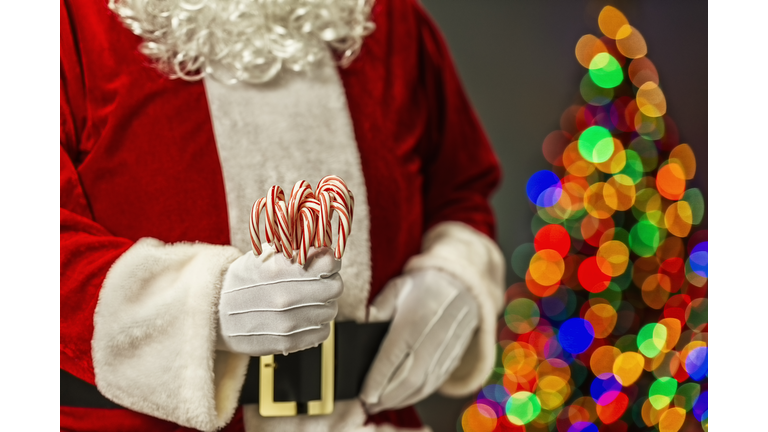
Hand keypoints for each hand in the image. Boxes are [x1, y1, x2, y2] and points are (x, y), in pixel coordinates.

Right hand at [217, 246, 341, 356]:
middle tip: (319, 282)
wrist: (213, 314)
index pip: (329, 262)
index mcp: (280, 270)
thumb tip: (324, 247)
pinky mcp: (288, 342)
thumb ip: (294, 250)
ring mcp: (287, 322)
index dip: (330, 261)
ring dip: (323, 304)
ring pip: (330, 311)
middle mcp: (286, 296)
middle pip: (335, 287)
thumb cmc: (240, 281)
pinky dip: (317, 324)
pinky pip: (322, 332)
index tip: (325, 263)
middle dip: (329, 282)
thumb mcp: (263, 256)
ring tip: (307, 301)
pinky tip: (303, 318)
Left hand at [360, 269, 479, 412]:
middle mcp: (433, 338)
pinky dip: (418, 395)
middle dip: (387, 396)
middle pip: (409, 378)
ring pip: (423, 385)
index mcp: (415, 319)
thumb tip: (363, 323)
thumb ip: (379, 308)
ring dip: (401, 400)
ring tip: (382, 404)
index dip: (377, 380)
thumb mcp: (398, 288)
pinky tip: (404, 397)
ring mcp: (446, 351)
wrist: (464, 286)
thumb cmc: (426, 287)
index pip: (393, 357)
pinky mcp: (454, 358)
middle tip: (369, 404)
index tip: (364, 394)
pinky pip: (436, 383)